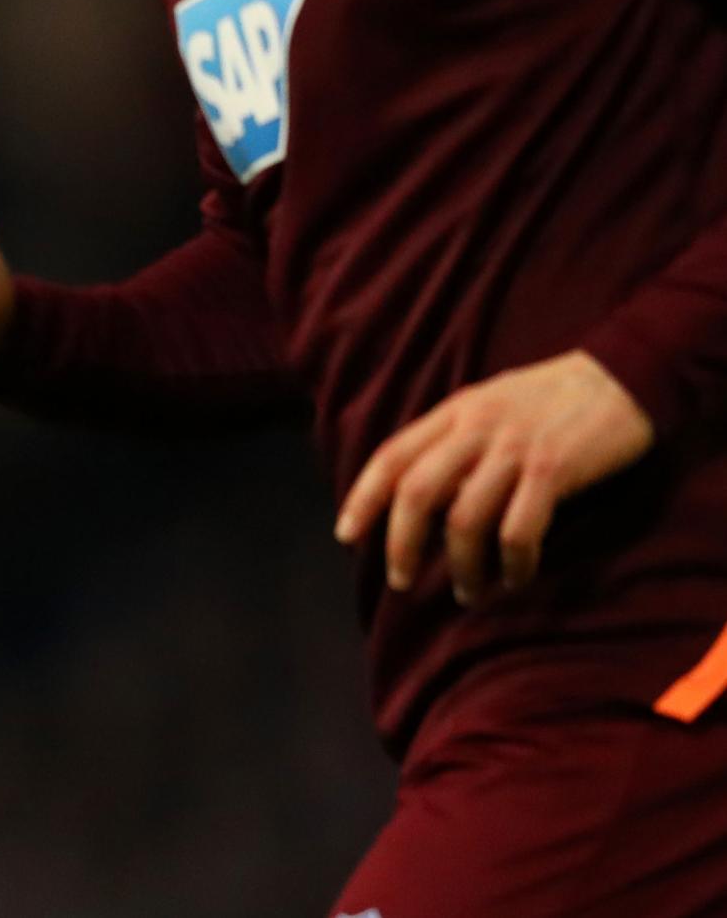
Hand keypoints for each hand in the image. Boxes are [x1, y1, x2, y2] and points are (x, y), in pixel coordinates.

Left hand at [334, 350, 655, 604]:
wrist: (623, 377)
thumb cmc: (551, 398)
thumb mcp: (489, 404)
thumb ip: (454, 440)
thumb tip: (421, 495)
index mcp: (454, 411)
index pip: (392, 456)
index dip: (363, 497)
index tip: (346, 536)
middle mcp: (475, 427)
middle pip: (418, 491)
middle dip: (402, 542)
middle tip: (401, 580)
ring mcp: (514, 449)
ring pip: (466, 518)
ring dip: (462, 566)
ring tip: (468, 592)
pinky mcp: (555, 470)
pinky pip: (520, 529)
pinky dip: (513, 564)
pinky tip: (515, 579)